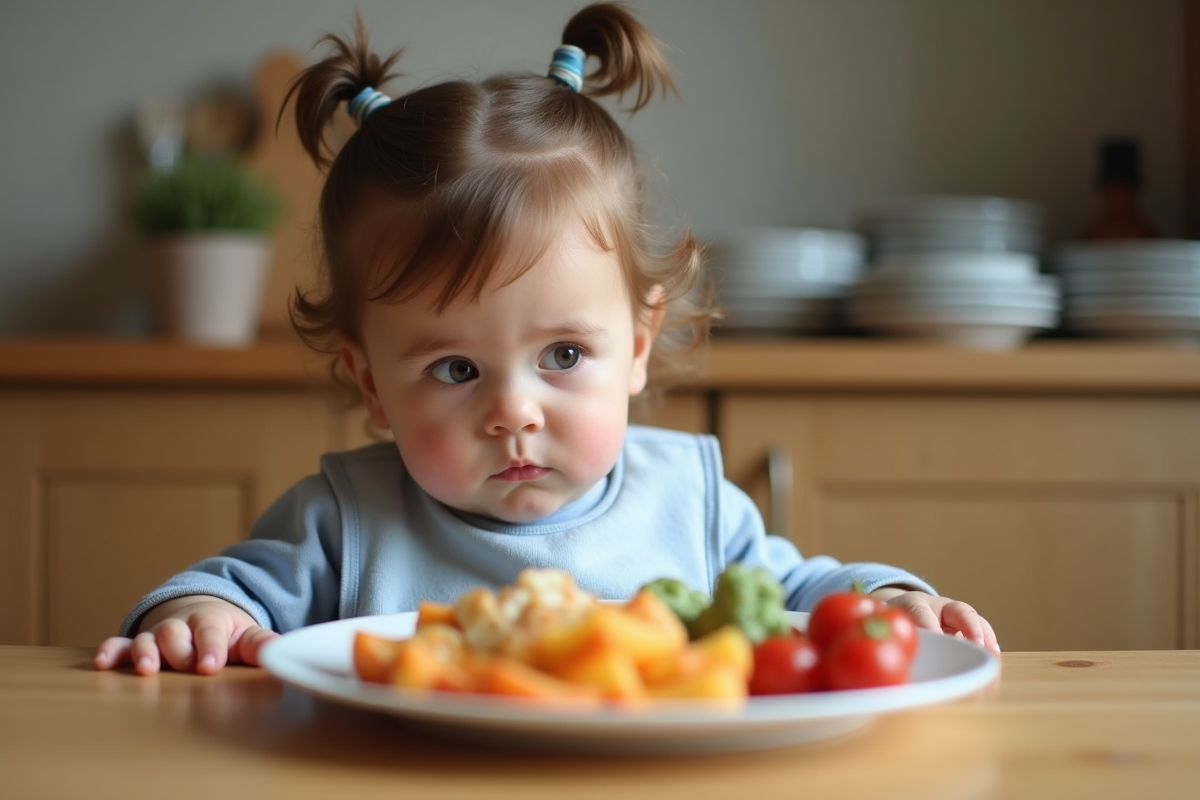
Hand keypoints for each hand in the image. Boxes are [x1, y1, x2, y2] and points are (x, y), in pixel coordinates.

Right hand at [93, 595, 278, 675]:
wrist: (199, 615)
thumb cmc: (225, 632)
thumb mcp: (245, 636)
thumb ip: (260, 644)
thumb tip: (279, 651)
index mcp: (210, 621)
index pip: (210, 632)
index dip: (211, 648)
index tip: (211, 666)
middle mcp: (180, 626)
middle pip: (175, 635)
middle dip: (179, 652)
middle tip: (185, 667)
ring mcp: (156, 634)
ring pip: (147, 639)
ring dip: (145, 653)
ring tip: (147, 668)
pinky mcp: (136, 643)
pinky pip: (120, 644)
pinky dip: (111, 651)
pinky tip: (102, 662)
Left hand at [870, 587, 999, 655]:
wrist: (900, 612)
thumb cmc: (886, 623)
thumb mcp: (874, 625)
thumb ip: (870, 633)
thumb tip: (851, 653)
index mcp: (909, 604)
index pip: (918, 610)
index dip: (926, 623)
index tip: (933, 639)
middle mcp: (936, 606)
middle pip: (955, 610)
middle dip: (967, 626)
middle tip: (973, 645)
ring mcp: (953, 616)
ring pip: (972, 620)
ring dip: (983, 636)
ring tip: (991, 654)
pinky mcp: (964, 628)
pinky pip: (981, 632)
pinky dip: (989, 644)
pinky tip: (993, 661)